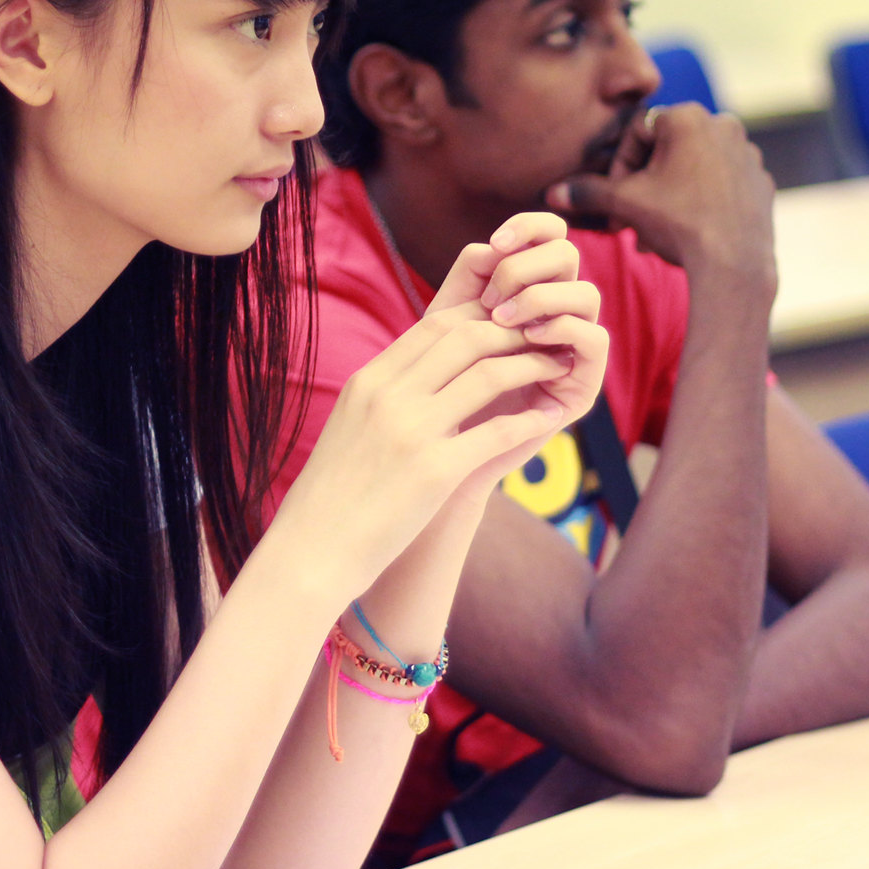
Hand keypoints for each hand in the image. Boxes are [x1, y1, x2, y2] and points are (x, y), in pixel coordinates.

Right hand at [273, 215, 606, 595]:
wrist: (311, 552)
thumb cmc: (333, 496)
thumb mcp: (350, 427)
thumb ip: (384, 397)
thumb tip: (422, 377)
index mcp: (369, 382)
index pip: (435, 324)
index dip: (480, 316)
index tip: (509, 324)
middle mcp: (389, 396)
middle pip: (467, 337)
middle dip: (514, 332)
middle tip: (544, 338)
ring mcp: (412, 431)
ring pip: (489, 374)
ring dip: (532, 366)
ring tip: (557, 368)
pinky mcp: (436, 471)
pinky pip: (498, 431)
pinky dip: (531, 419)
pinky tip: (551, 417)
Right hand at [546, 103, 776, 292]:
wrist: (733, 265)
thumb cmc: (679, 223)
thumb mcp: (625, 204)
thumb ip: (588, 192)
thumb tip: (552, 193)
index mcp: (688, 117)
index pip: (638, 132)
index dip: (620, 168)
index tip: (617, 200)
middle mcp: (724, 125)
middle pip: (667, 150)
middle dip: (646, 184)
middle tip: (633, 217)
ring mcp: (748, 154)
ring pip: (694, 168)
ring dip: (671, 194)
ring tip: (658, 230)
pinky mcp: (761, 181)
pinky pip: (722, 185)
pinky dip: (702, 201)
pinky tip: (690, 230)